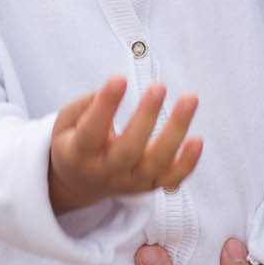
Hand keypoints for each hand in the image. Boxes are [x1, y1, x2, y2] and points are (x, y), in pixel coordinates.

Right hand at [48, 78, 201, 214]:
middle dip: (146, 118)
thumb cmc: (75, 142)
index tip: (119, 79)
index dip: (105, 106)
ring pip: (156, 163)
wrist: (81, 182)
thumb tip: (112, 88)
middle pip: (129, 150)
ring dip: (175, 131)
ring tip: (189, 99)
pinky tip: (197, 139)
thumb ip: (84, 105)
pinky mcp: (150, 185)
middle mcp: (106, 172)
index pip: (92, 131)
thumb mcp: (65, 123)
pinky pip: (173, 178)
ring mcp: (130, 182)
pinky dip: (188, 162)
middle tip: (158, 86)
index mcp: (79, 154)